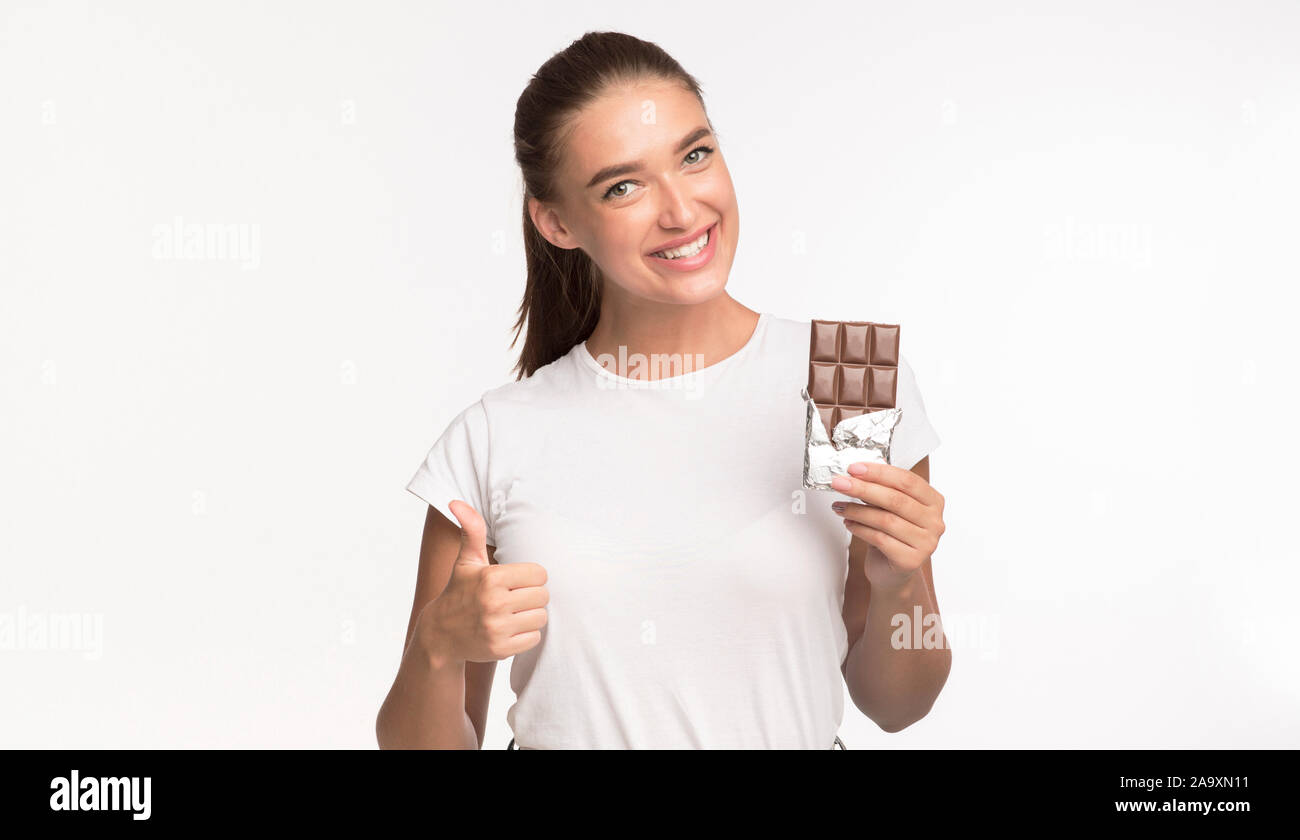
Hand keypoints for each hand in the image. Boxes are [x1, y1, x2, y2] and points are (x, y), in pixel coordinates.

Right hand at [418, 500, 548, 664]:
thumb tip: (456, 502)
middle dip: (532, 596)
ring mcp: (497, 628)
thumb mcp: (466, 561)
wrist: (441, 635)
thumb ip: (470, 530)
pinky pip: (534, 638)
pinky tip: (510, 629)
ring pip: (541, 617)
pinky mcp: (501, 649)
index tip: (517, 581)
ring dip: (532, 615)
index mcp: (491, 578)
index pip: (540, 573)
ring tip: (514, 613)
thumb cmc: (459, 592)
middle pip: (543, 596)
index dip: (531, 577)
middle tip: (516, 598)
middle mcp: (494, 603)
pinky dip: (526, 635)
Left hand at [829, 462, 945, 593]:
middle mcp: (934, 522)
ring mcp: (926, 543)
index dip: (879, 472)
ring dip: (857, 510)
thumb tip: (860, 470)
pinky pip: (880, 539)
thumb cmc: (892, 535)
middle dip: (863, 489)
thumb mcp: (889, 508)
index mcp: (933, 502)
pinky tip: (849, 523)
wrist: (892, 572)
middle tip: (840, 483)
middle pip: (895, 499)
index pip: (907, 480)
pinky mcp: (910, 560)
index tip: (854, 469)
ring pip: (886, 520)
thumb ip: (882, 488)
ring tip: (840, 506)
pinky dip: (860, 529)